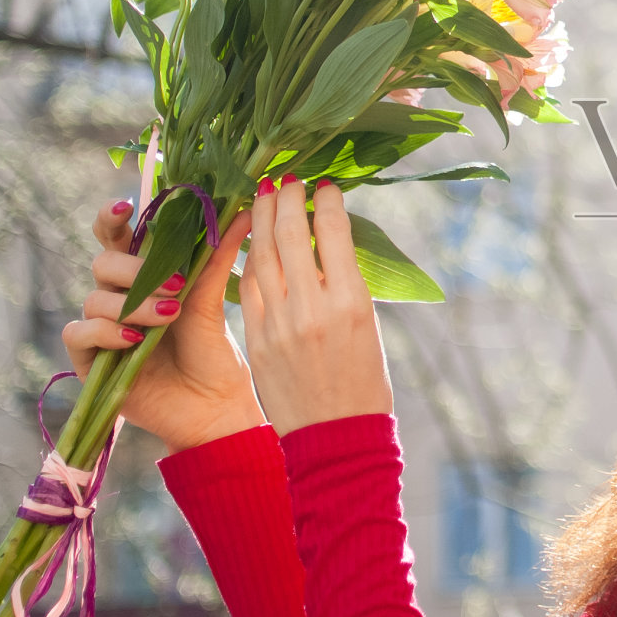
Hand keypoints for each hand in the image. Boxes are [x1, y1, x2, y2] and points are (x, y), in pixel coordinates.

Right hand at [63, 199, 265, 454]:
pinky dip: (106, 331)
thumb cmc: (215, 354)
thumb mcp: (215, 301)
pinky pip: (79, 332)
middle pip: (103, 261)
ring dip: (133, 303)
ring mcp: (102, 327)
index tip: (124, 207)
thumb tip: (241, 210)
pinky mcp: (89, 361)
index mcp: (146, 277)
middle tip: (176, 284)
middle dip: (136, 268)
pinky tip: (136, 339)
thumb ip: (218, 257)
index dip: (111, 218)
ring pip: (94, 296)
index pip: (118, 237)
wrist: (214, 409)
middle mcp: (120, 297)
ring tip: (169, 316)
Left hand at [240, 175, 392, 436]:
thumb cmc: (364, 381)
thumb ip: (345, 283)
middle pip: (293, 233)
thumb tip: (326, 242)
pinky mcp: (257, 336)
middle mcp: (313, 306)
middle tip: (289, 178)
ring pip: (263, 252)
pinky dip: (248, 255)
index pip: (334, 232)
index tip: (325, 184)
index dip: (327, 200)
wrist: (335, 438)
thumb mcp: (368, 325)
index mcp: (351, 301)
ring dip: (262, 217)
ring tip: (265, 194)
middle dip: (289, 198)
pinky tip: (250, 238)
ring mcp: (279, 321)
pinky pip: (248, 284)